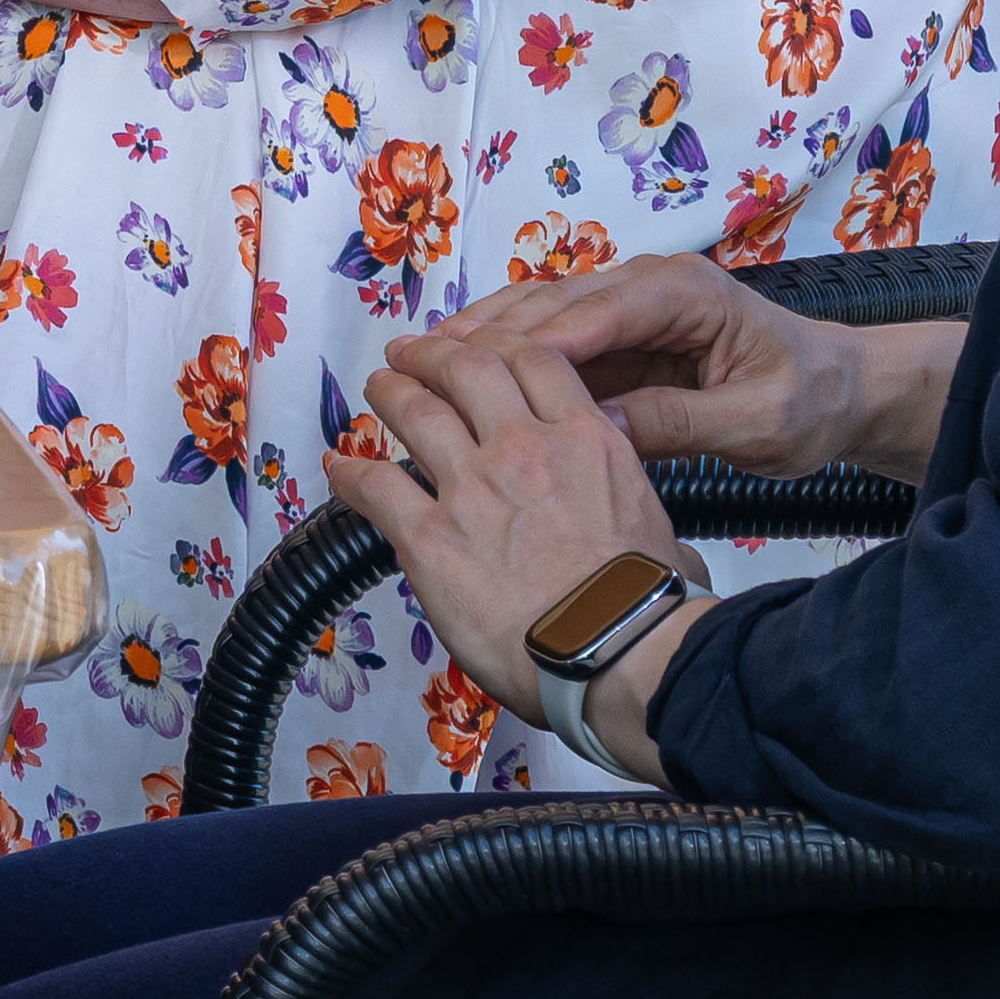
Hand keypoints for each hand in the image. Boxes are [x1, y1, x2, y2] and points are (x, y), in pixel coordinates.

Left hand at [336, 328, 700, 784]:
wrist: (618, 656)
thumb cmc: (648, 608)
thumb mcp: (660, 530)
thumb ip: (633, 510)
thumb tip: (655, 537)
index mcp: (586, 440)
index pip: (533, 359)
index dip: (496, 342)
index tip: (477, 346)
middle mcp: (525, 448)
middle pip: (465, 368)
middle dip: (433, 354)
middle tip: (410, 354)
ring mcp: (472, 489)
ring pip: (415, 412)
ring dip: (391, 393)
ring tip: (378, 387)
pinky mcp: (430, 537)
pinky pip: (377, 487)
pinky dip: (352, 472)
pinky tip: (340, 467)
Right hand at [392, 254, 938, 479]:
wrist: (845, 392)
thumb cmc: (810, 403)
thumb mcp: (757, 424)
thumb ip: (679, 423)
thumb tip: (595, 427)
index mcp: (684, 293)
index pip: (594, 312)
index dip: (528, 339)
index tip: (468, 364)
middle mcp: (648, 285)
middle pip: (553, 302)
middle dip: (483, 329)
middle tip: (415, 355)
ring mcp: (632, 306)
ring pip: (543, 314)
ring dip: (483, 335)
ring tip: (419, 356)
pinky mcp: (624, 334)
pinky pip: (557, 340)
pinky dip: (507, 353)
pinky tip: (462, 370)